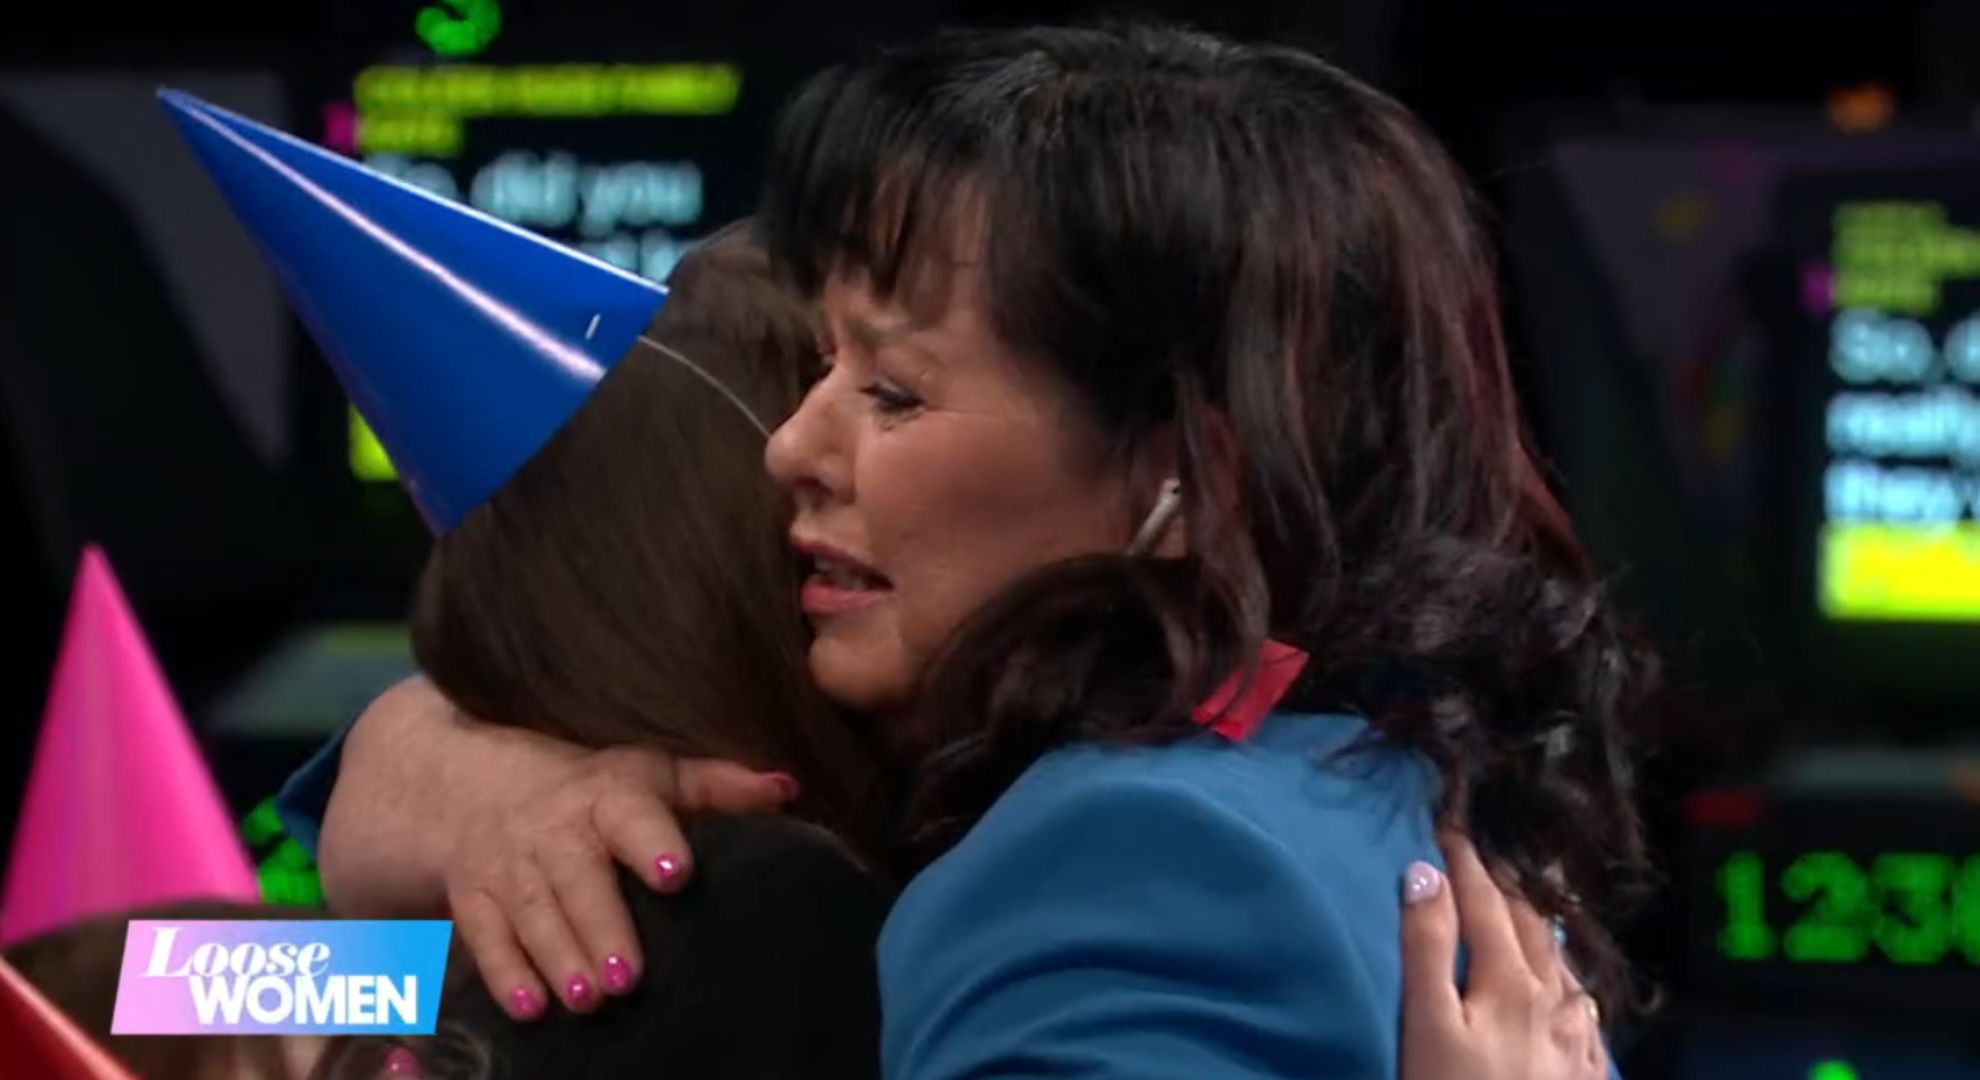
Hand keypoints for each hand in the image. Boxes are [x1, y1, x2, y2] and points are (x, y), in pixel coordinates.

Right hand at [318, 677, 796, 1017]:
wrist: (471, 785)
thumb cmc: (590, 789)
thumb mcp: (651, 774)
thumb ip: (718, 787)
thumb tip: (788, 789)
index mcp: (607, 795)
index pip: (630, 814)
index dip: (651, 841)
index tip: (675, 874)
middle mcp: (555, 830)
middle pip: (577, 878)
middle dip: (600, 928)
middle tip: (628, 979)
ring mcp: (510, 867)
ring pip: (533, 914)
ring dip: (558, 958)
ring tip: (588, 1001)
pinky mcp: (474, 899)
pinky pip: (485, 938)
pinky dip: (504, 974)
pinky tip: (529, 1010)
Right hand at [1399, 834, 1607, 1079]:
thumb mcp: (1427, 1025)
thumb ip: (1426, 949)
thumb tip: (1425, 872)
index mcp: (1511, 981)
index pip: (1486, 901)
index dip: (1467, 859)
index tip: (1450, 822)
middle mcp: (1553, 1001)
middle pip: (1531, 926)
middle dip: (1511, 882)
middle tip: (1495, 849)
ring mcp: (1574, 1040)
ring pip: (1563, 965)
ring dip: (1544, 928)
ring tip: (1532, 905)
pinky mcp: (1583, 1076)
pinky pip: (1583, 1013)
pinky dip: (1570, 983)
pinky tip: (1570, 992)